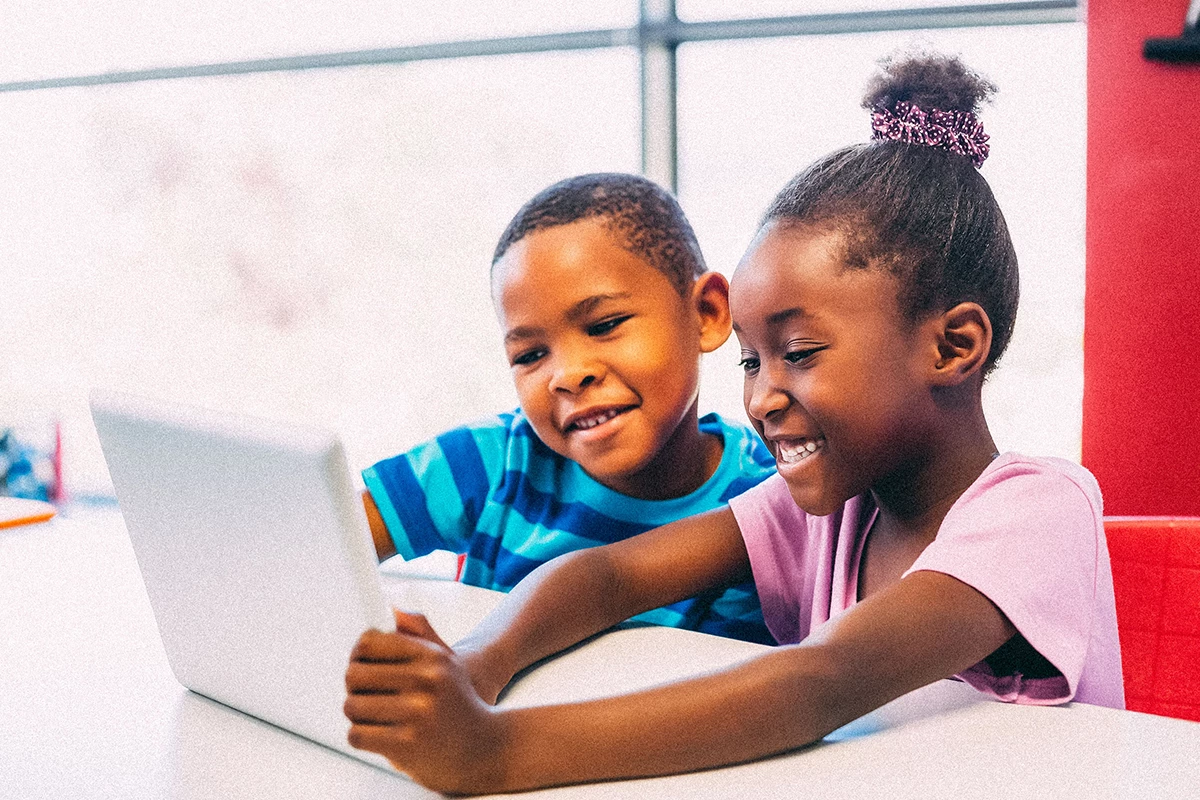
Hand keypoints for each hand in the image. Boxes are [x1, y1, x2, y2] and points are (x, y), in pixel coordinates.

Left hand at [345, 609, 510, 793]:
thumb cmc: (458, 703)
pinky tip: (380, 736)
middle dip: (355, 688)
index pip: (369, 643)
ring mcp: (416, 713)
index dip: (358, 655)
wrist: (486, 747)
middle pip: (354, 674)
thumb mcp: (447, 662)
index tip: (362, 665)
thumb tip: (394, 610)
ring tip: (376, 718)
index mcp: (432, 657)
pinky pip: (357, 735)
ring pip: (352, 706)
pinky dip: (362, 737)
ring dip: (358, 715)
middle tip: (367, 695)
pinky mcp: (406, 745)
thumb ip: (420, 633)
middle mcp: (426, 681)